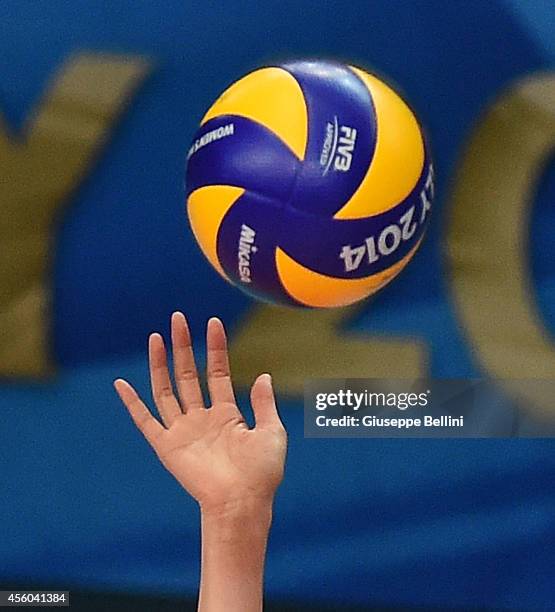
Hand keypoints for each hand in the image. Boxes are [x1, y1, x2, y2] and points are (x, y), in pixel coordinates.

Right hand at [114, 313, 286, 512]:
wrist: (243, 503)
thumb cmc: (261, 473)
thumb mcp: (271, 432)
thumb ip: (264, 404)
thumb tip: (264, 375)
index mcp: (226, 413)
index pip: (217, 372)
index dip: (216, 348)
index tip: (213, 322)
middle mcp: (202, 417)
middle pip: (188, 374)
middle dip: (183, 346)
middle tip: (178, 319)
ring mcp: (183, 430)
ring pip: (166, 389)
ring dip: (159, 364)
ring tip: (155, 337)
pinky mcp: (167, 446)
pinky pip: (145, 421)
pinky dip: (132, 403)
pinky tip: (121, 383)